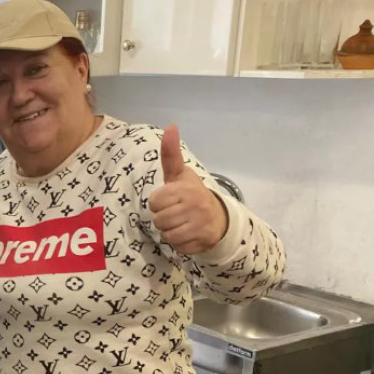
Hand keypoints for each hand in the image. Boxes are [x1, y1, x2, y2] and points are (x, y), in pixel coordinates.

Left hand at [149, 125, 227, 255]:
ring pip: (167, 234)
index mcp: (186, 188)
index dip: (159, 203)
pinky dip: (180, 243)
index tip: (170, 200)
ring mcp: (199, 225)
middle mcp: (194, 205)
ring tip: (181, 223)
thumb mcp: (179, 174)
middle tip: (176, 213)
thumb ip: (170, 154)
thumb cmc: (191, 194)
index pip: (155, 202)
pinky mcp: (202, 241)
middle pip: (159, 220)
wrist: (218, 218)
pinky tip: (188, 234)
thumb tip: (170, 126)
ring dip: (170, 231)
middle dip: (164, 218)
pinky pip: (178, 246)